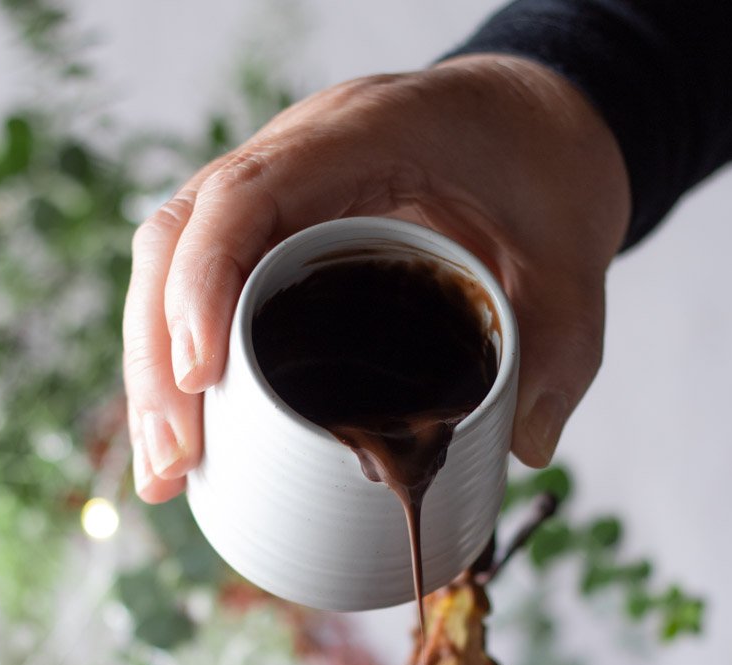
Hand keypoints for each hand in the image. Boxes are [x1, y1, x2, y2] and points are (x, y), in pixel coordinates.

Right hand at [123, 55, 629, 501]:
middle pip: (181, 236)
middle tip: (174, 458)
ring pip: (174, 264)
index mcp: (363, 136)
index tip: (201, 376)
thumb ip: (564, 351)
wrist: (542, 127)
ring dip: (155, 369)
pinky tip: (185, 438)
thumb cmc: (550, 175)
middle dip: (160, 354)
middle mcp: (300, 155)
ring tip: (165, 470)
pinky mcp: (278, 234)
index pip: (246, 195)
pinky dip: (184, 362)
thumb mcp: (576, 262)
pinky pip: (206, 286)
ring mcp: (280, 193)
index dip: (204, 283)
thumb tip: (527, 452)